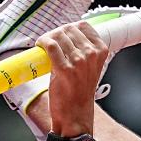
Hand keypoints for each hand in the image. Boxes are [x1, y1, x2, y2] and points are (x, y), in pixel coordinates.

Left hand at [37, 22, 108, 136]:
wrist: (76, 114)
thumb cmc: (80, 92)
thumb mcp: (90, 68)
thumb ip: (83, 51)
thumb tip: (65, 35)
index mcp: (100, 52)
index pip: (83, 26)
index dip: (69, 28)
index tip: (62, 35)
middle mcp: (91, 54)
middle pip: (68, 29)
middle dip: (56, 33)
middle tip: (49, 42)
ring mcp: (78, 61)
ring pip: (58, 36)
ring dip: (47, 38)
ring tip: (43, 46)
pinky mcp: (64, 69)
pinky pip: (50, 46)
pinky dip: (42, 43)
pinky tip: (39, 47)